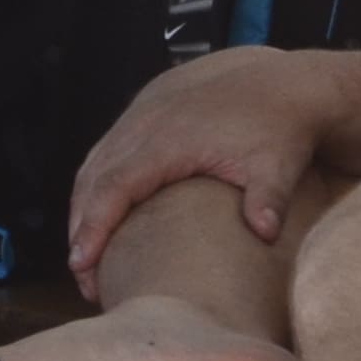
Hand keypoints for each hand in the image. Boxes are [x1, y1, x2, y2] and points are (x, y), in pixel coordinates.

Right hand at [65, 48, 340, 291]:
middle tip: (84, 276)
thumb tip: (265, 233)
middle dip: (80, 229)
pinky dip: (92, 190)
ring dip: (82, 211)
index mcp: (168, 140)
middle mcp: (143, 128)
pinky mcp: (141, 120)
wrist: (279, 84)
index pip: (115, 186)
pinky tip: (99, 215)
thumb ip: (268, 198)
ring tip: (86, 254)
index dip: (94, 225)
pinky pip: (102, 157)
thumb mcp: (278, 163)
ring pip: (91, 169)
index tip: (82, 262)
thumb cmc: (278, 127)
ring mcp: (138, 121)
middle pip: (91, 182)